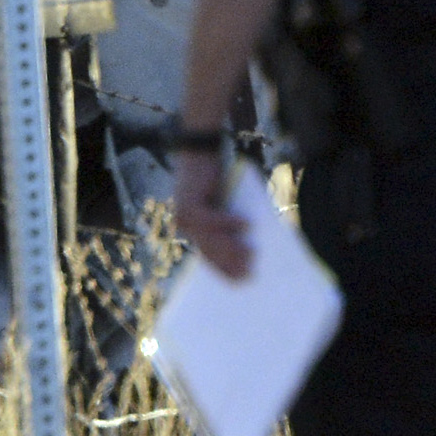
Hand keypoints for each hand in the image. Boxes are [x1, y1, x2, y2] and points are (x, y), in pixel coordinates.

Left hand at [170, 147, 252, 280]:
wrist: (198, 154)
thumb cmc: (214, 178)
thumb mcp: (224, 205)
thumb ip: (229, 223)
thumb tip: (249, 242)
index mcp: (192, 229)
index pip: (208, 256)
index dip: (224, 270)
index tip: (240, 281)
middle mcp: (185, 225)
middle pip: (210, 251)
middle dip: (230, 264)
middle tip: (249, 274)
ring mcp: (185, 216)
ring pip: (211, 238)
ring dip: (231, 247)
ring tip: (251, 254)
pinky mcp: (189, 203)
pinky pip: (211, 219)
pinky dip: (229, 222)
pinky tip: (247, 224)